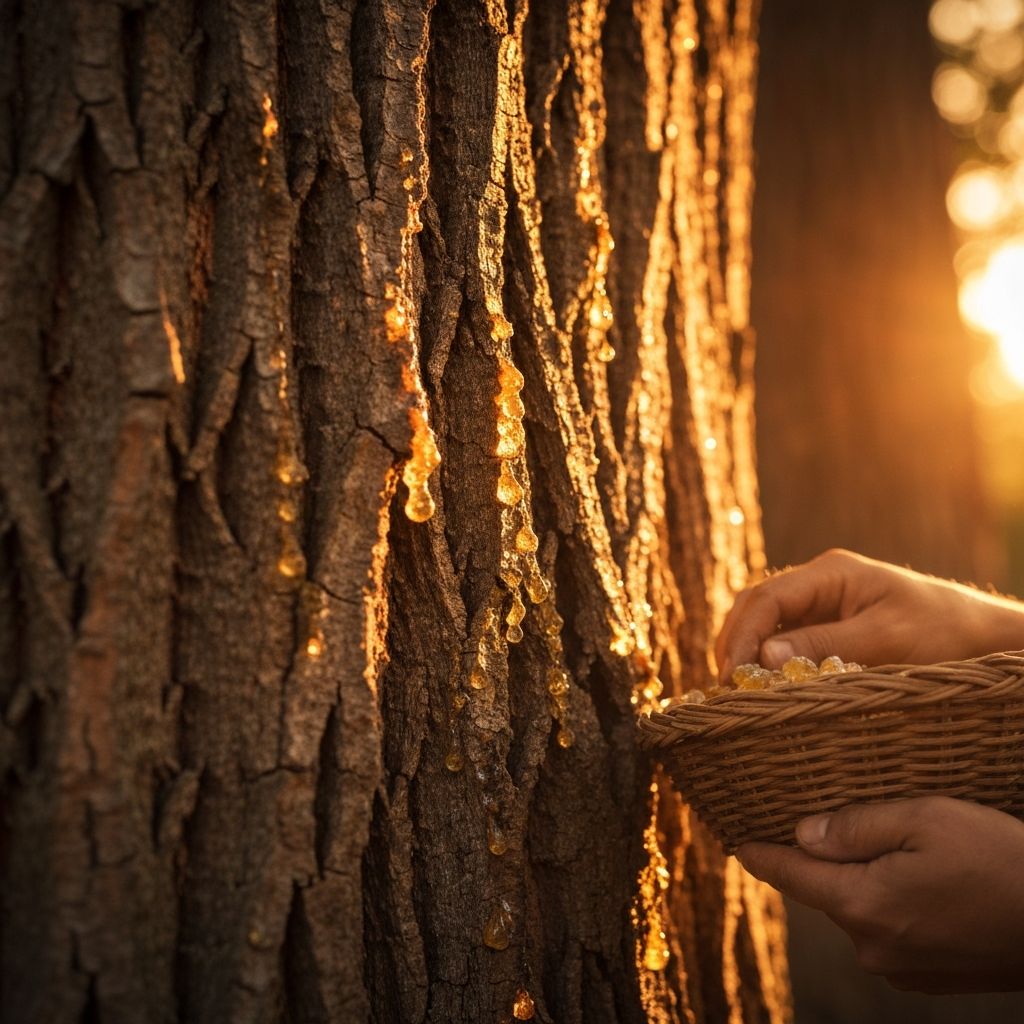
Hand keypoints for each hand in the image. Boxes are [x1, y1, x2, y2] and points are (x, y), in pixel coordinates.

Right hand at [716, 548, 1023, 679]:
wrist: (984, 636)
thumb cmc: (944, 632)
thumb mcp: (885, 639)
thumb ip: (824, 645)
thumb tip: (762, 655)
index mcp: (831, 572)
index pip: (767, 597)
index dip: (742, 634)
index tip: (731, 673)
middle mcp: (820, 583)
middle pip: (757, 605)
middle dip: (734, 642)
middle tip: (724, 685)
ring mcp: (823, 604)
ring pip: (766, 622)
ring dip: (746, 651)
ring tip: (735, 688)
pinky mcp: (829, 627)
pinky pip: (786, 638)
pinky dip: (767, 659)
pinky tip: (761, 684)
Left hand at [737, 798, 1023, 992]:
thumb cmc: (998, 860)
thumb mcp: (924, 819)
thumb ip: (855, 826)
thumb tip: (803, 834)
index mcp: (862, 904)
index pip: (790, 876)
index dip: (760, 854)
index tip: (736, 841)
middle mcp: (872, 945)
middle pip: (826, 891)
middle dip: (824, 859)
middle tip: (835, 823)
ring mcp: (901, 967)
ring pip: (859, 910)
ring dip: (864, 881)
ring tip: (894, 850)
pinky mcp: (928, 977)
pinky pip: (889, 931)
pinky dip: (891, 905)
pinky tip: (922, 884)